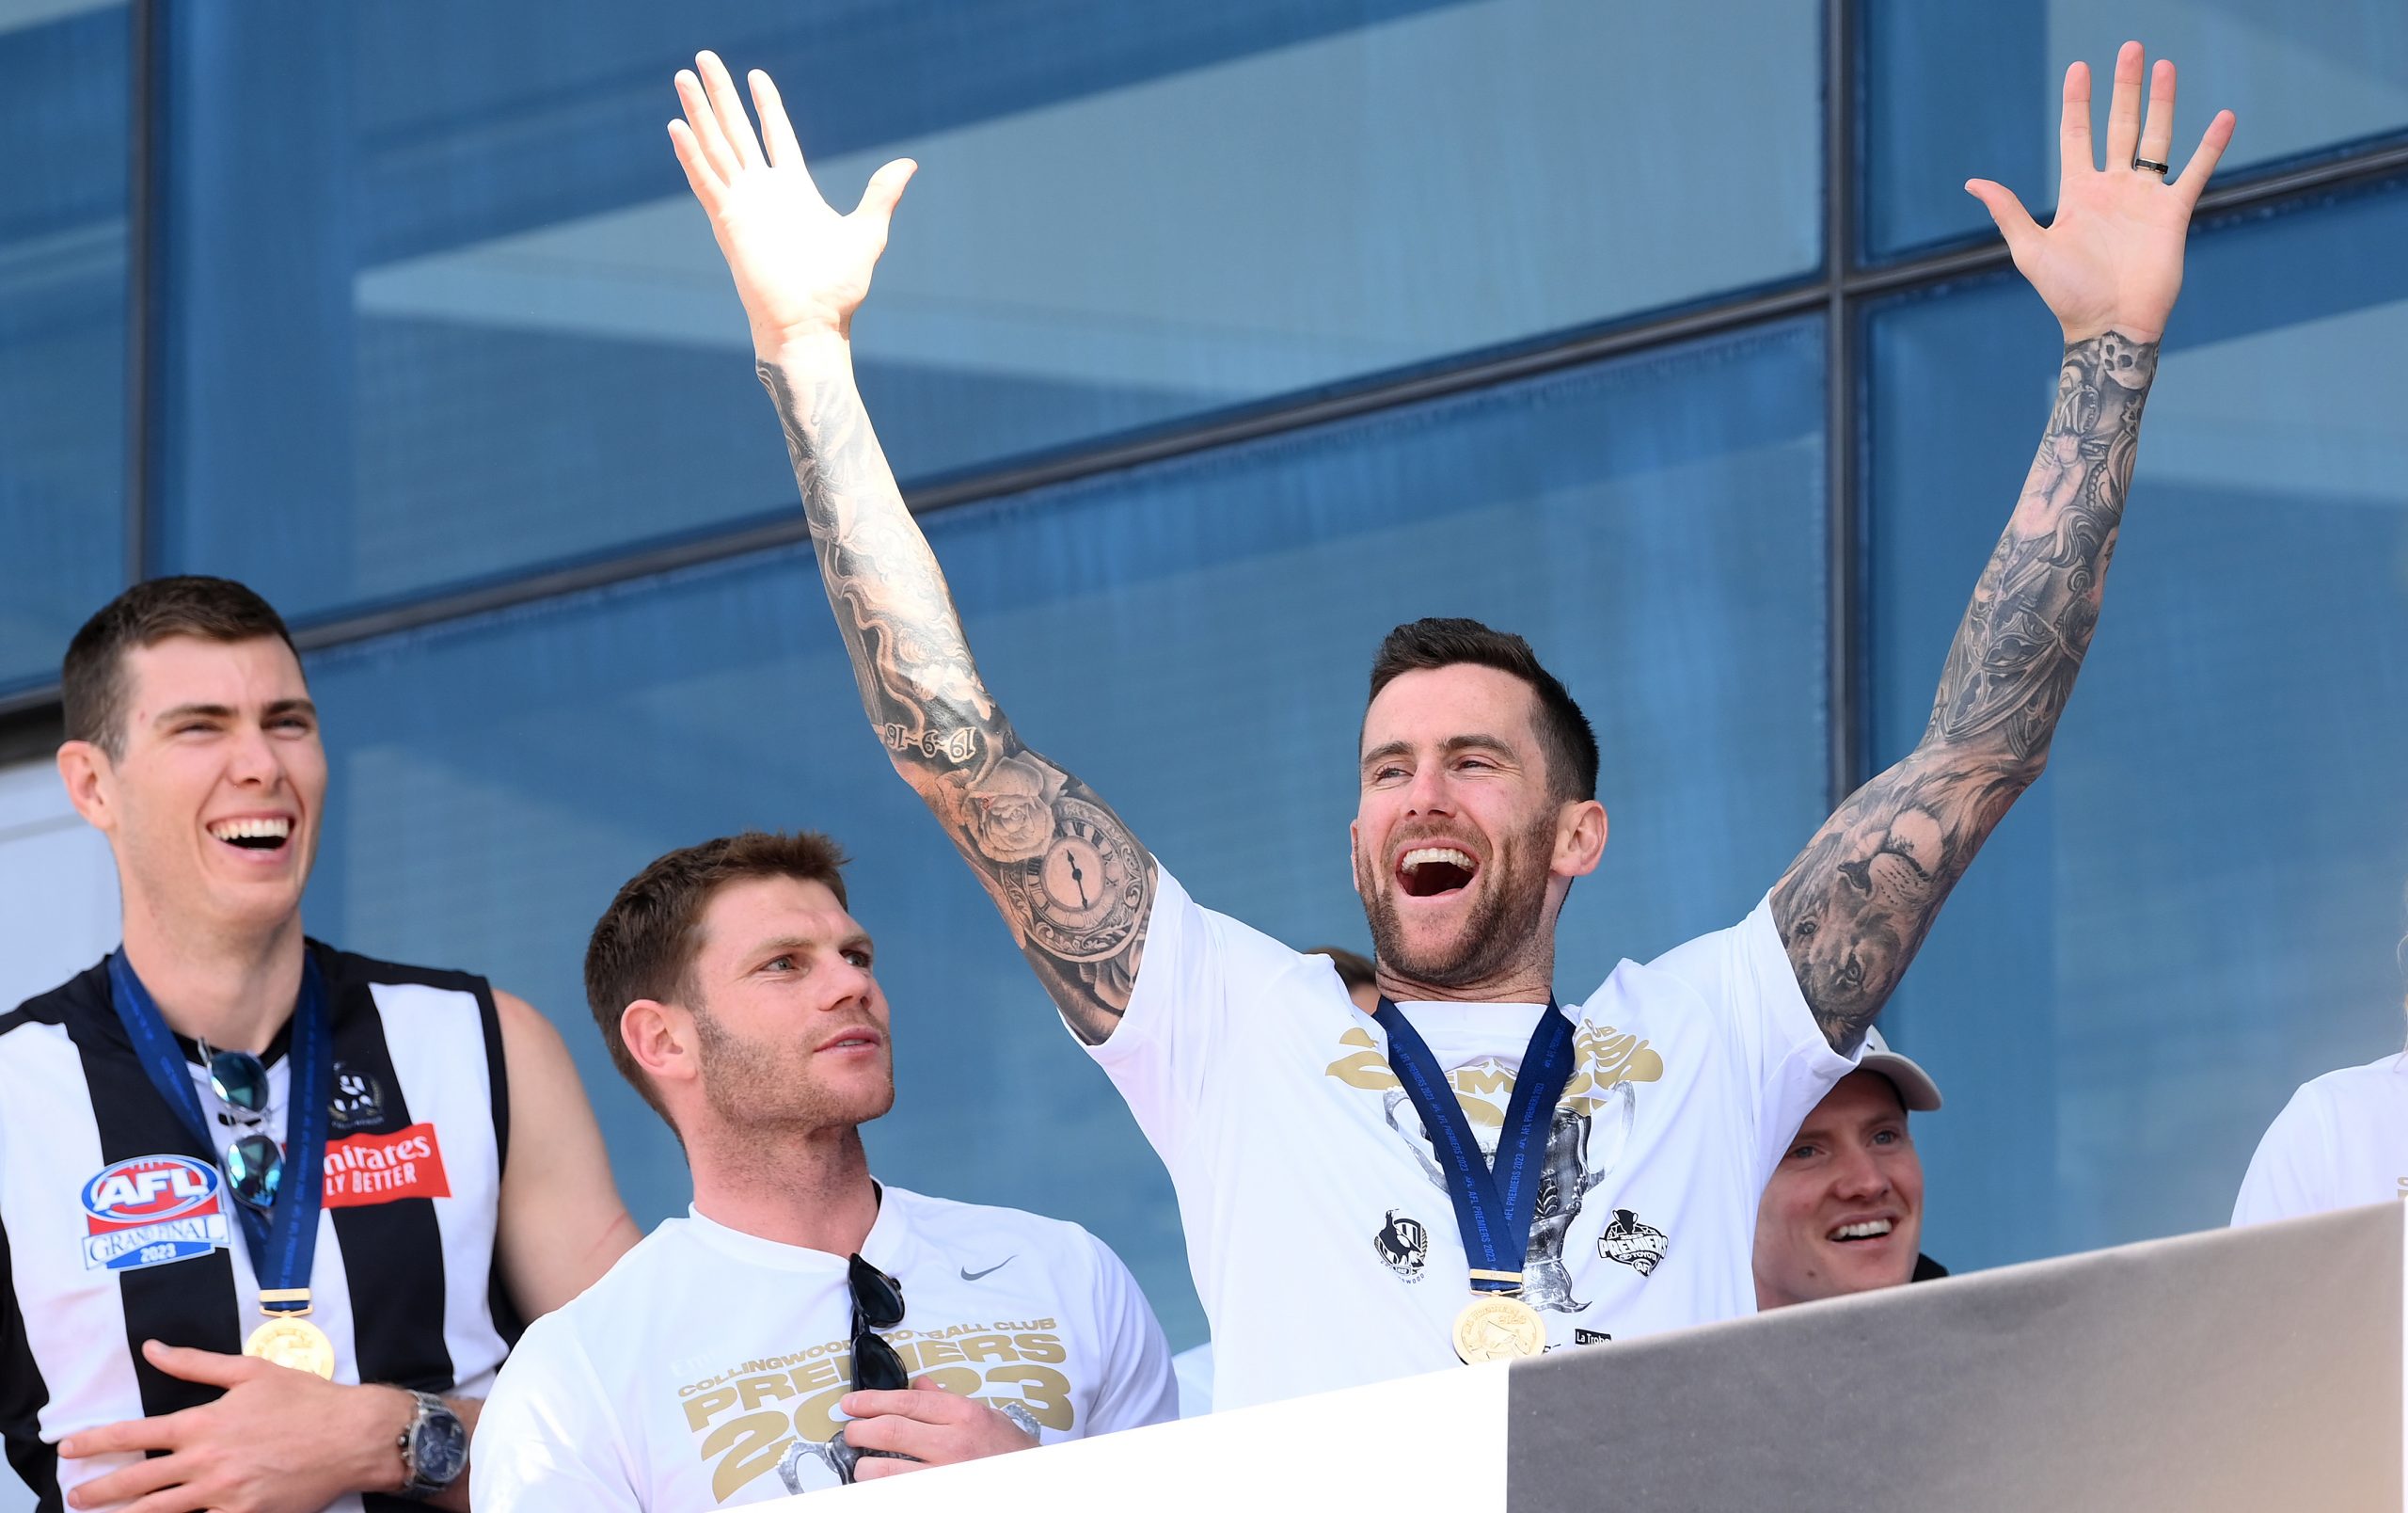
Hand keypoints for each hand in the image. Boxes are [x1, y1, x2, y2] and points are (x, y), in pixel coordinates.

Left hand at [58, 1341, 407, 1512]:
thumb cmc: (306, 1400)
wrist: (352, 1436)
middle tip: (78, 1497)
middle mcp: (205, 1462)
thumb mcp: (250, 1371)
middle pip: (136, 1482)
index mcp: (203, 1423)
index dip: (96, 1442)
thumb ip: (194, 1363)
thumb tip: (152, 1348)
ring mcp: (223, 1495)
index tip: (69, 1449)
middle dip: (100, 1490)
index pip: (134, 1434)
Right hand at [668, 50, 914, 355]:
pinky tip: (677, 127)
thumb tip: (907, 164)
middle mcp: (763, 192)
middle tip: (704, 59)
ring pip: (716, 147)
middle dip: (722, 95)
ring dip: (699, 112)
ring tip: (683, 76)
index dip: (766, 104)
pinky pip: (705, 182)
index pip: (776, 135)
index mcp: (794, 190)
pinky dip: (691, 155)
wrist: (813, 325)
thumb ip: (881, 195)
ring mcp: (743, 205)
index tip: (756, 75)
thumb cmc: (838, 289)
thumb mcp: (867, 232)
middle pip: (737, 131)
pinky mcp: (728, 223)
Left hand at [838, 1378, 1040, 1480]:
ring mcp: (944, 1475)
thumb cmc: (1011, 1452)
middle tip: (851, 1431)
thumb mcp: (985, 1416)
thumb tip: (919, 1384)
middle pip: (889, 1430)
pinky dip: (881, 1489)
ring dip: (864, 1466)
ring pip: (884, 1470)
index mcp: (962, 1415)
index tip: (850, 1403)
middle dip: (859, 1430)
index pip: (906, 1401)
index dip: (870, 1401)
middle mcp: (952, 1443)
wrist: (1033, 1481)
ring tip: (862, 1463)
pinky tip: (878, 1484)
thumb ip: (946, 1401)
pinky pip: (897, 1493)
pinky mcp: (937, 1498)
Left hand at [1965, 41, 2235, 343]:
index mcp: (2077, 193)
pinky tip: (2223, 116)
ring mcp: (2143, 198)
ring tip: (2165, 65)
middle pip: (2119, 125)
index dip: (2078, 102)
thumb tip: (1973, 182)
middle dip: (2124, 87)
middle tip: (2130, 48)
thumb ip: (2009, 211)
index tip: (2079, 67)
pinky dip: (2210, 145)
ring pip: (2155, 138)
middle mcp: (2112, 189)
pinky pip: (2195, 172)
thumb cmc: (2067, 295)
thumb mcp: (2030, 250)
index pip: (2077, 135)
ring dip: (2161, 102)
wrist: (2108, 327)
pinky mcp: (2173, 213)